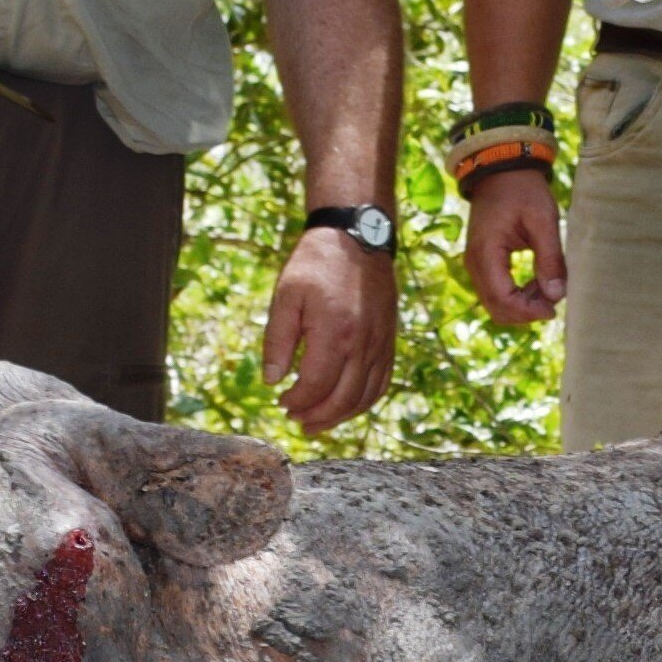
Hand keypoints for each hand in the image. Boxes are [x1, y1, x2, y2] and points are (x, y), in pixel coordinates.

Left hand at [263, 226, 396, 436]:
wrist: (358, 238)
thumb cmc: (316, 264)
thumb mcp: (286, 296)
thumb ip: (278, 340)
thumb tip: (272, 380)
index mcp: (334, 333)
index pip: (316, 386)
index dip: (297, 402)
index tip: (281, 402)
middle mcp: (362, 344)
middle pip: (342, 399)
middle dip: (316, 416)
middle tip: (295, 420)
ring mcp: (380, 344)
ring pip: (364, 397)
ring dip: (340, 417)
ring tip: (317, 423)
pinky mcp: (389, 341)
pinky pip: (381, 383)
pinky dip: (363, 402)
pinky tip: (345, 407)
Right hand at [460, 162, 568, 327]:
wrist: (501, 171)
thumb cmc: (523, 190)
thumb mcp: (543, 220)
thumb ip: (550, 258)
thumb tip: (557, 295)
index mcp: (486, 253)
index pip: (502, 300)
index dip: (528, 312)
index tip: (553, 309)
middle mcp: (474, 263)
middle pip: (496, 309)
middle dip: (526, 312)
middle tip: (553, 297)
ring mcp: (475, 264)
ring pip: (496, 303)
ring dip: (523, 304)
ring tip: (548, 285)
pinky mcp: (481, 263)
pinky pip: (496, 291)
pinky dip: (517, 295)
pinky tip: (537, 281)